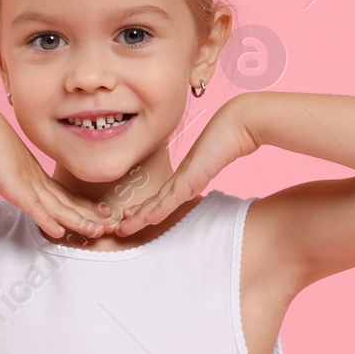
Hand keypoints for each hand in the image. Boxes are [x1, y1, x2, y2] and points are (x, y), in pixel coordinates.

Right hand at [0, 108, 114, 240]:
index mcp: (39, 177)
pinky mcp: (14, 187)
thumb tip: (26, 188)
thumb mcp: (11, 167)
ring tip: (96, 232)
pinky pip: (34, 207)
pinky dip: (47, 221)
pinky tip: (59, 232)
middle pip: (69, 202)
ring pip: (58, 207)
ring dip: (77, 221)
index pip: (67, 196)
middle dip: (91, 216)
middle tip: (113, 225)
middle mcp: (38, 181)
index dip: (87, 207)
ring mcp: (28, 184)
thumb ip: (21, 179)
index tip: (105, 214)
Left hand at [114, 100, 257, 235]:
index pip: (162, 196)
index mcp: (185, 175)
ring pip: (157, 203)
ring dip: (140, 217)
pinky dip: (158, 211)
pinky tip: (147, 220)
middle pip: (154, 201)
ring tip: (123, 227)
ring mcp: (185, 178)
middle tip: (119, 227)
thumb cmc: (228, 139)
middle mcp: (181, 178)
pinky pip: (171, 199)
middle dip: (136, 216)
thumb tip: (205, 174)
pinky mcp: (190, 178)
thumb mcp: (214, 160)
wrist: (235, 125)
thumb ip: (206, 169)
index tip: (132, 217)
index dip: (146, 208)